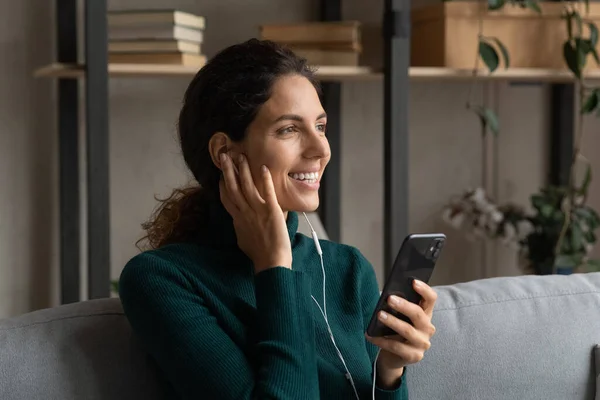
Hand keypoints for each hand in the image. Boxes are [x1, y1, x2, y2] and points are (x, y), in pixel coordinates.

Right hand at [219, 152, 291, 273]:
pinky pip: (267, 192)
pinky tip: (264, 167)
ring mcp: (257, 211)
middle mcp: (244, 213)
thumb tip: (239, 223)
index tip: (221, 173)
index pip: (227, 198)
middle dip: (228, 170)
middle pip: (233, 187)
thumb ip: (241, 227)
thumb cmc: (259, 255)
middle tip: (225, 155)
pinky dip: (265, 179)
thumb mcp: (243, 240)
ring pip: (247, 186)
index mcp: (238, 219)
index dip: (223, 183)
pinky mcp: (271, 211)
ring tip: (241, 156)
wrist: (271, 262)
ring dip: (244, 170)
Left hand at [366, 280, 437, 386]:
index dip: (424, 290)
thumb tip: (387, 296)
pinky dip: (381, 340)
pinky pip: (396, 346)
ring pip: (407, 330)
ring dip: (392, 321)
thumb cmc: (395, 331)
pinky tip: (370, 335)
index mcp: (426, 314)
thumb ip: (397, 307)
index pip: (431, 299)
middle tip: (389, 299)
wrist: (394, 357)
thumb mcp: (399, 317)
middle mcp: (427, 328)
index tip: (413, 281)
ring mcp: (422, 343)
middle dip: (404, 305)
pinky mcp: (414, 356)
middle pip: (418, 314)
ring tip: (379, 315)